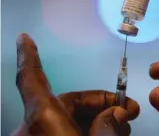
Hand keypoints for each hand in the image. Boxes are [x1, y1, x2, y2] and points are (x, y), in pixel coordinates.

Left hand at [13, 34, 139, 135]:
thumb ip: (108, 127)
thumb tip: (117, 113)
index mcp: (43, 123)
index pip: (31, 80)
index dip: (29, 57)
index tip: (24, 39)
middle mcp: (35, 130)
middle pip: (68, 101)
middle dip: (101, 102)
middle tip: (125, 110)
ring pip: (69, 117)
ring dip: (98, 118)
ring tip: (121, 124)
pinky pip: (65, 128)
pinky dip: (86, 126)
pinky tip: (107, 131)